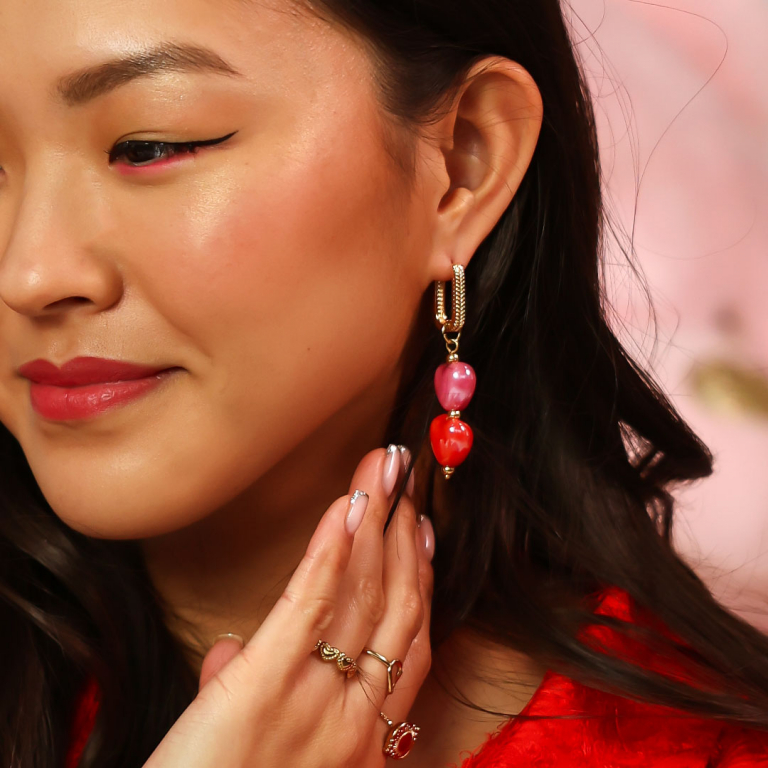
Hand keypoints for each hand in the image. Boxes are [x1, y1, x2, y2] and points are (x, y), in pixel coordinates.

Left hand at [143, 446, 433, 767]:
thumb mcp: (268, 756)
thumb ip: (259, 691)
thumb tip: (230, 644)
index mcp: (365, 734)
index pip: (411, 640)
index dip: (421, 578)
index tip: (420, 528)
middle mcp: (358, 716)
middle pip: (398, 605)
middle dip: (405, 530)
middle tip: (406, 474)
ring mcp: (318, 699)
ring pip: (365, 594)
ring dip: (377, 522)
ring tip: (383, 470)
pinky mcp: (264, 683)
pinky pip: (310, 604)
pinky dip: (330, 549)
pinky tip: (343, 506)